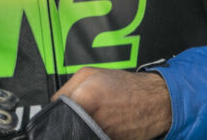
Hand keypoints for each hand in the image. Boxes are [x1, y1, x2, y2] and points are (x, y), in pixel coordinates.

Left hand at [52, 68, 170, 139]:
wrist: (154, 101)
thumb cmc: (123, 85)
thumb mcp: (89, 73)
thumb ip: (65, 89)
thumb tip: (53, 105)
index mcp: (85, 99)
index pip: (57, 114)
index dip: (57, 114)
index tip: (60, 112)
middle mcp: (93, 120)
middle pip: (68, 127)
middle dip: (69, 122)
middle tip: (79, 114)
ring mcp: (103, 135)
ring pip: (81, 134)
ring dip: (82, 128)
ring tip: (95, 118)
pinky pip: (94, 138)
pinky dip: (94, 134)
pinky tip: (103, 126)